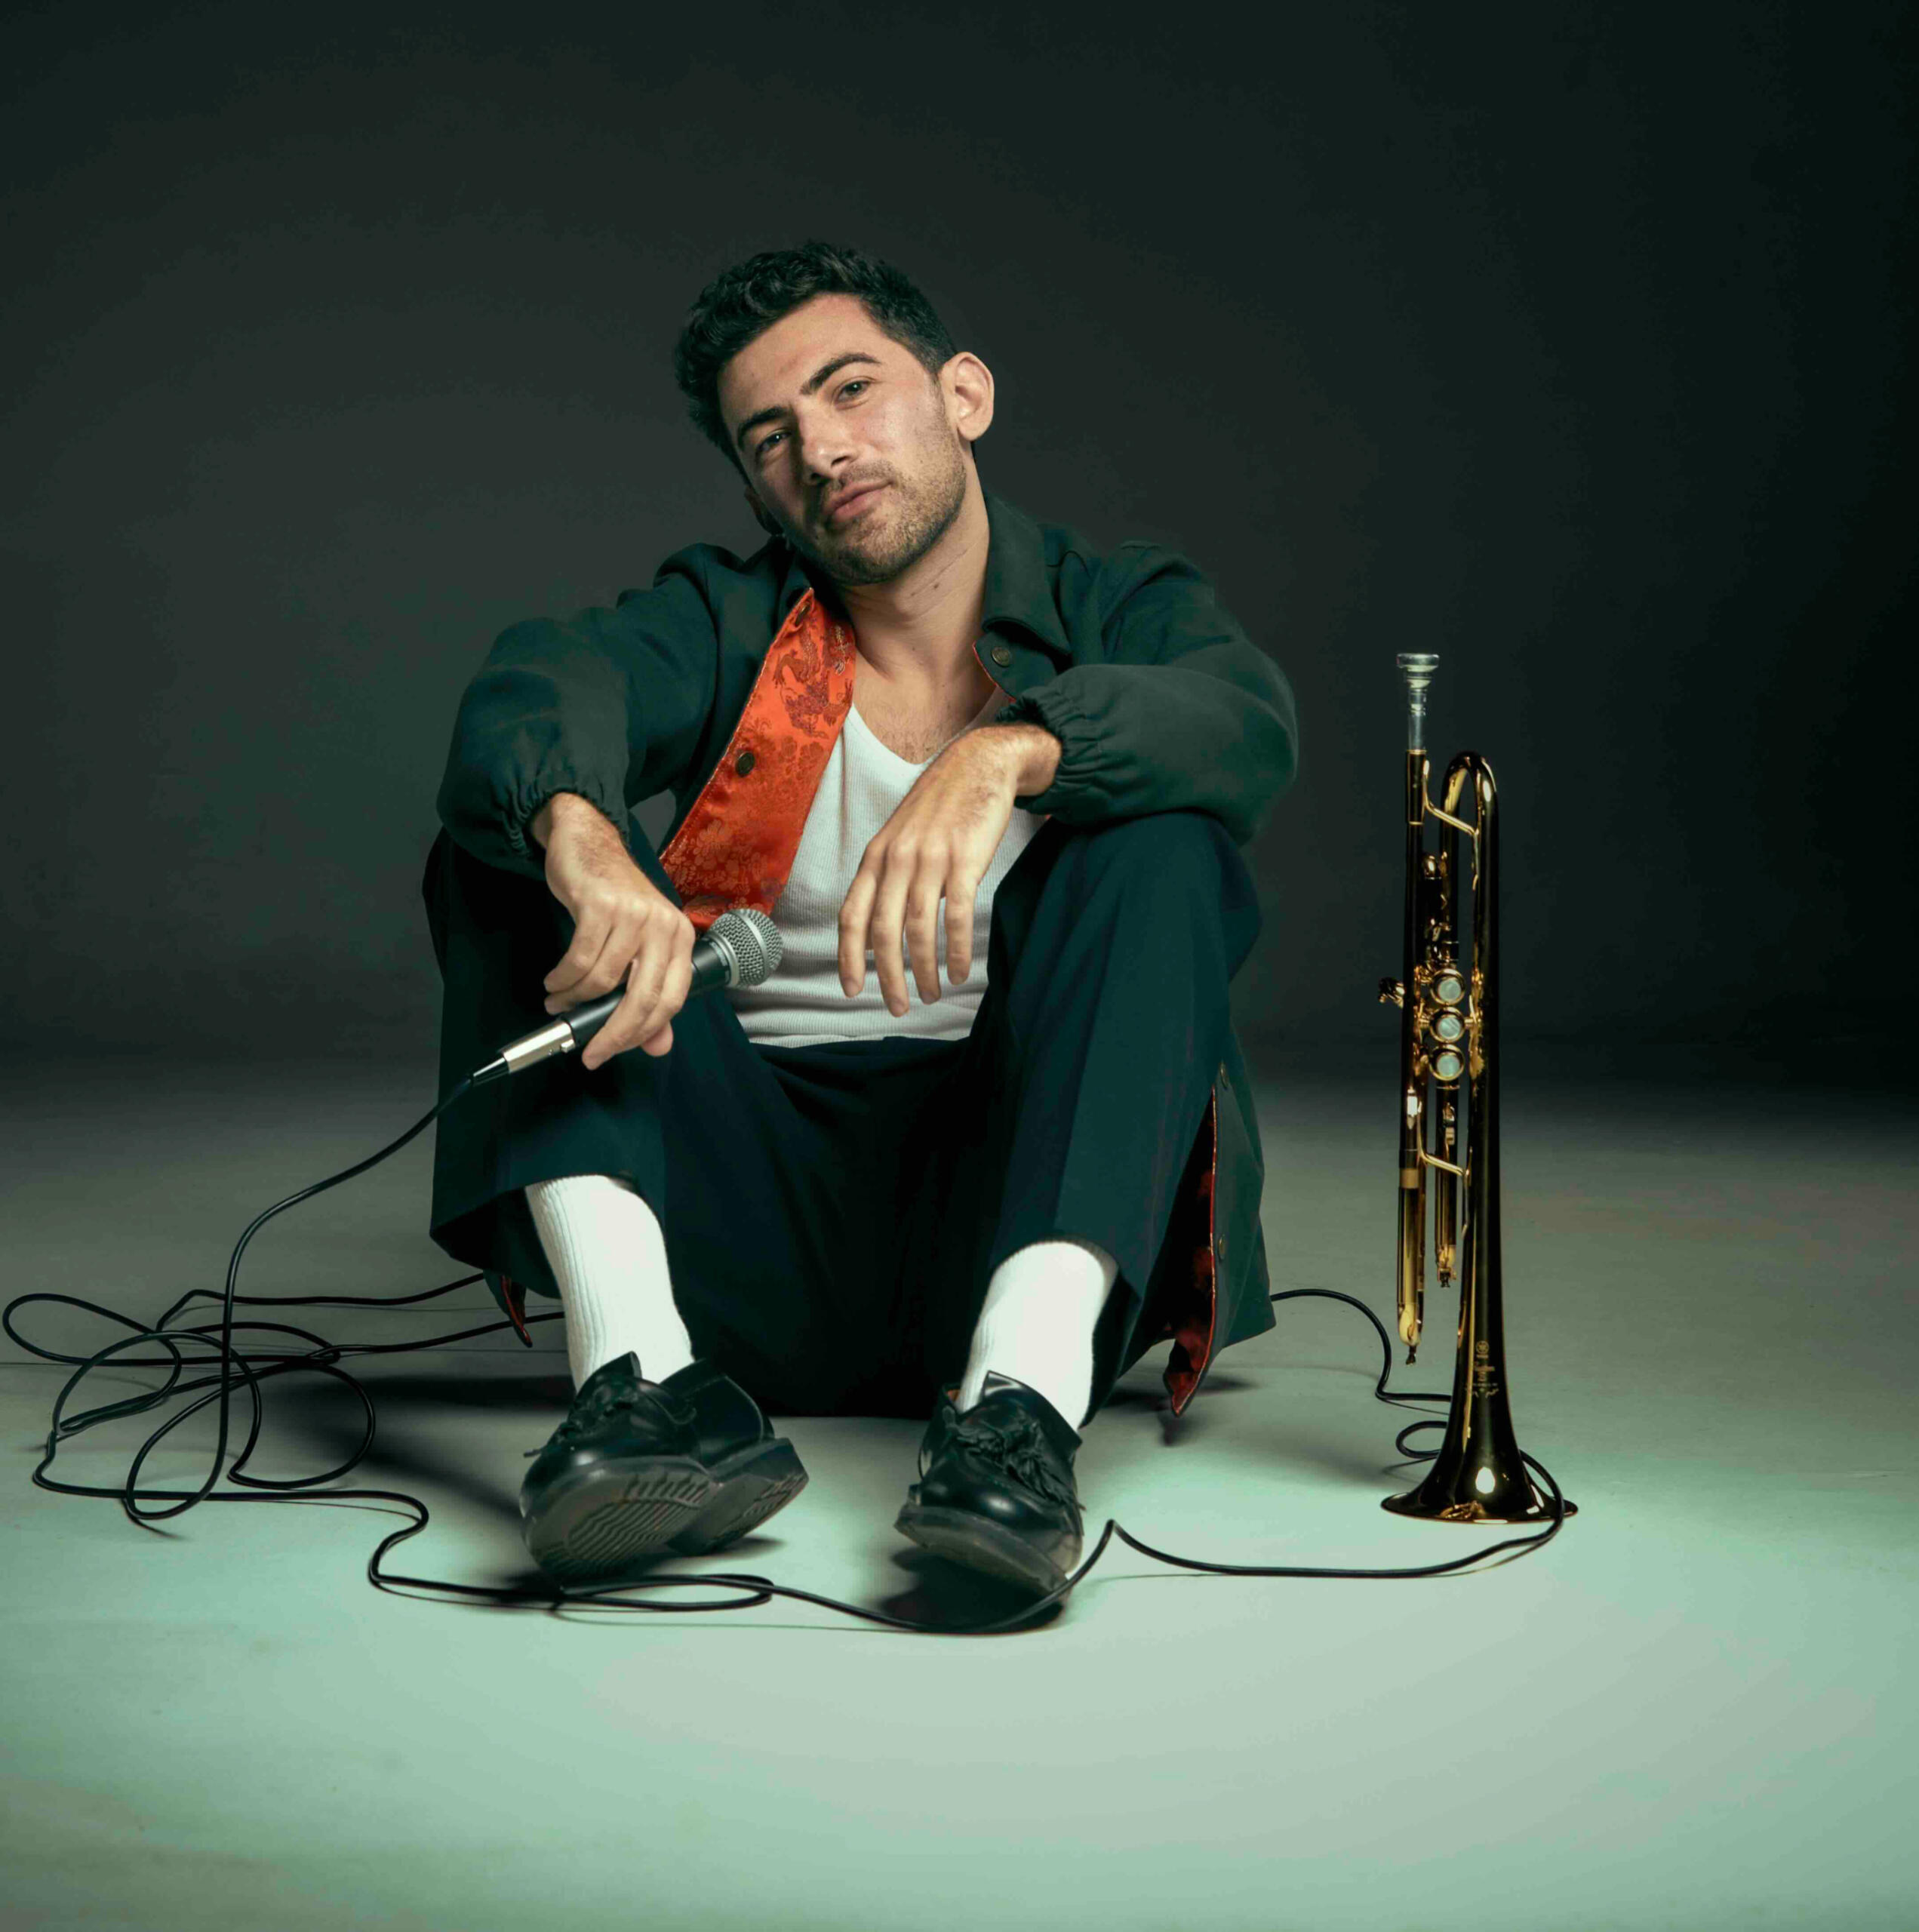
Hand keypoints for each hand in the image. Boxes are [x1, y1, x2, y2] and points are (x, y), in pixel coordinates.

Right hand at [534, 794, 694, 1065]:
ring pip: (604, 980)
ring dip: (575, 1001)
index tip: (611, 1052)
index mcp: (680, 940)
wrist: (589, 843)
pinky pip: (580, 959)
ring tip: (558, 1002)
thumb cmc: (613, 900)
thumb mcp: (638, 944)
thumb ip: (649, 994)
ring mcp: (634, 914)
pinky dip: (563, 979)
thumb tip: (658, 1047)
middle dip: (613, 1033)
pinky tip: (554, 982)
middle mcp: (664, 927)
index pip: (670, 1001)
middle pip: (643, 997)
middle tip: (588, 1052)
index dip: (641, 1034)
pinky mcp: (602, 905)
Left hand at [838, 723, 1056, 1014]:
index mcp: (875, 857)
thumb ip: (887, 875)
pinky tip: (959, 971)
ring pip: (919, 929)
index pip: (851, 915)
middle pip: (883, 931)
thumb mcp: (900, 836)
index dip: (848, 957)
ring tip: (931, 994)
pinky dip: (957, 950)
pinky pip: (957, 916)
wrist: (979, 765)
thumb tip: (881, 925)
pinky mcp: (965, 860)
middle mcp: (896, 859)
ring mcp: (930, 859)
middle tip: (899, 1006)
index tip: (852, 990)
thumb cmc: (940, 807)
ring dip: (924, 970)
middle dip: (888, 977)